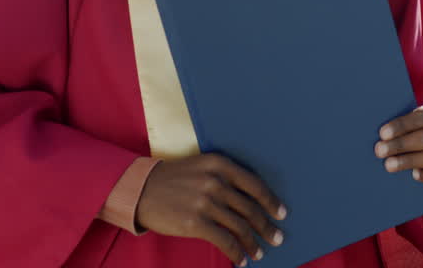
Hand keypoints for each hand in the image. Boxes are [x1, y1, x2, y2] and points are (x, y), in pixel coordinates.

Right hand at [136, 154, 285, 266]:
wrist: (140, 190)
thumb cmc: (174, 180)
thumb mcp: (201, 168)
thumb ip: (225, 179)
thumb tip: (251, 203)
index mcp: (219, 164)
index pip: (254, 184)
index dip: (271, 201)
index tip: (282, 213)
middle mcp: (215, 181)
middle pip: (250, 208)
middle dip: (266, 226)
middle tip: (277, 238)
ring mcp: (205, 202)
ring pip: (239, 227)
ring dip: (253, 243)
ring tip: (260, 253)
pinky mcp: (195, 223)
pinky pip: (224, 241)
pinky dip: (236, 253)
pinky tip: (241, 260)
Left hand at [374, 104, 422, 185]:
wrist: (409, 144)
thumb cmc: (399, 131)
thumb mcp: (396, 123)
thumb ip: (390, 125)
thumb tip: (370, 128)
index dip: (403, 125)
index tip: (382, 133)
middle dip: (401, 145)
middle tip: (379, 151)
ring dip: (411, 161)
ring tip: (389, 165)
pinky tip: (414, 175)